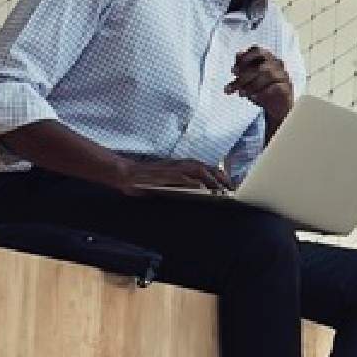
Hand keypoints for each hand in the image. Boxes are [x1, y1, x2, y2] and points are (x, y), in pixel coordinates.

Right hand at [114, 156, 233, 195]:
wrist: (126, 173)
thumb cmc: (145, 179)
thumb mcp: (166, 180)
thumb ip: (180, 184)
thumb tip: (197, 192)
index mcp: (179, 165)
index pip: (203, 167)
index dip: (217, 174)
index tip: (228, 183)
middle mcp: (178, 164)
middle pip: (204, 167)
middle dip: (219, 176)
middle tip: (230, 187)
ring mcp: (171, 169)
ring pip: (196, 170)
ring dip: (210, 178)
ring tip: (220, 188)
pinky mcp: (164, 175)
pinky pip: (181, 177)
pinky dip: (193, 182)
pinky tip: (202, 188)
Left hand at [225, 47, 293, 127]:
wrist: (279, 108)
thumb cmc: (262, 90)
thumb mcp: (248, 81)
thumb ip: (240, 74)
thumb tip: (234, 66)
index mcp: (268, 58)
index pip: (256, 50)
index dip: (243, 58)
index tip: (233, 71)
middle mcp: (277, 64)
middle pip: (260, 61)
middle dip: (245, 73)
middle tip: (236, 84)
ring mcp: (283, 75)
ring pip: (267, 73)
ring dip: (252, 84)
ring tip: (242, 93)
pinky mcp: (287, 88)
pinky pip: (275, 87)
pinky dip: (262, 92)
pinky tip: (253, 97)